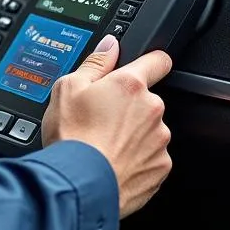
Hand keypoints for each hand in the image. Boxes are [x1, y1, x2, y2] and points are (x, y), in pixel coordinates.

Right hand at [41, 36, 172, 218]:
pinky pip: (152, 157)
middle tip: (102, 118)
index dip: (151, 61)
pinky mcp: (161, 168)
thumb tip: (110, 45)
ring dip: (134, 134)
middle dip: (130, 106)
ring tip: (104, 145)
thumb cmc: (72, 137)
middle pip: (147, 100)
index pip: (158, 60)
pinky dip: (137, 159)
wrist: (79, 184)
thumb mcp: (68, 88)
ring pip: (149, 130)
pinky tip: (113, 162)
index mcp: (130, 85)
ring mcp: (159, 140)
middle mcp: (152, 110)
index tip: (146, 66)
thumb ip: (95, 63)